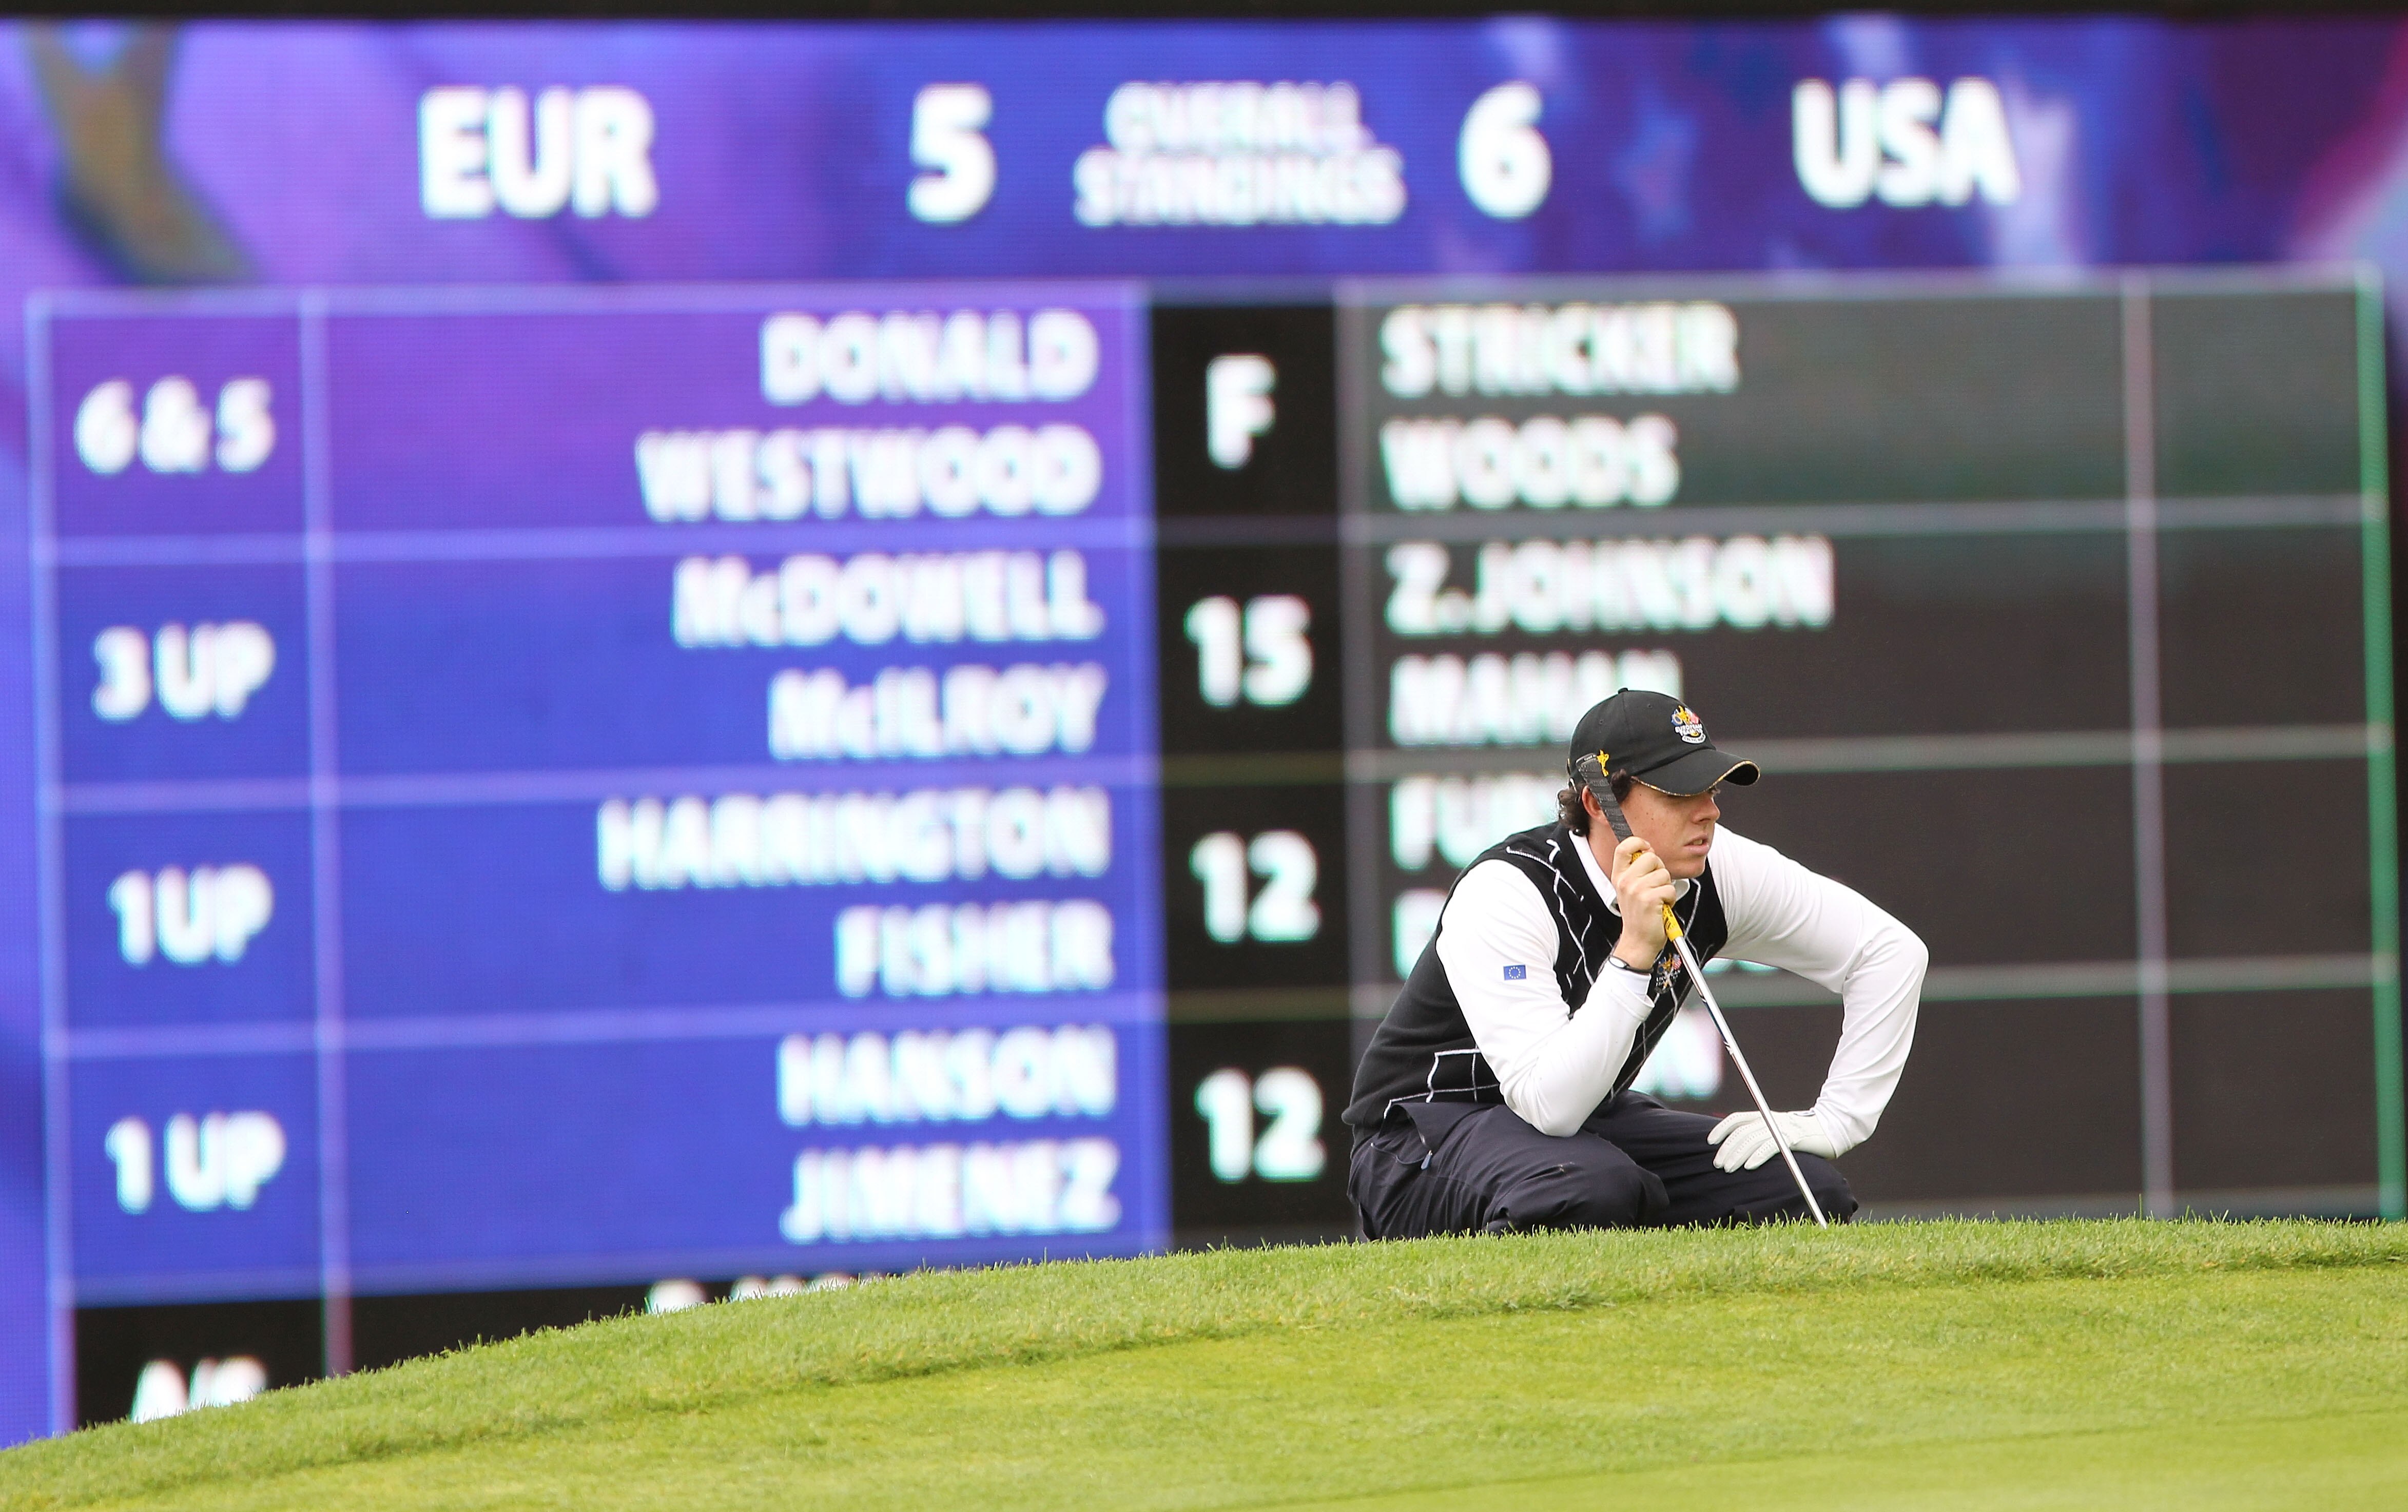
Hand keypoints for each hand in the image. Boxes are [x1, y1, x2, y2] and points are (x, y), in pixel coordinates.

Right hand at [1610, 836, 1674, 965]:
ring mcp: (1636, 890)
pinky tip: (1662, 906)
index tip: (1647, 850)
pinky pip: (1669, 888)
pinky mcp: (1649, 899)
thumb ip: (1636, 870)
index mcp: (1619, 876)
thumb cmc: (1639, 915)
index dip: (1639, 843)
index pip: (1624, 847)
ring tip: (1658, 899)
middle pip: (1651, 857)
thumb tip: (1649, 853)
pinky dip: (1671, 898)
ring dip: (1666, 886)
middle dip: (1660, 869)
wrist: (1638, 941)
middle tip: (1655, 885)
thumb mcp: (1630, 890)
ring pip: (1664, 873)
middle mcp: (1625, 881)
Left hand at [1708, 1108, 1841, 1171]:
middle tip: (1718, 1164)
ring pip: (1753, 1139)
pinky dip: (1758, 1156)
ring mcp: (1781, 1127)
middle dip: (1727, 1148)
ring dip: (1738, 1155)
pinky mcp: (1793, 1138)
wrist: (1831, 1131)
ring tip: (1729, 1168)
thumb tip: (1740, 1151)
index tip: (1710, 1142)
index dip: (1721, 1128)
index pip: (1737, 1119)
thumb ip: (1761, 1137)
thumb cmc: (1802, 1137)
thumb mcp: (1778, 1133)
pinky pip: (1770, 1146)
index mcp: (1765, 1116)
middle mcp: (1770, 1119)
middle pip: (1742, 1131)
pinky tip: (1749, 1167)